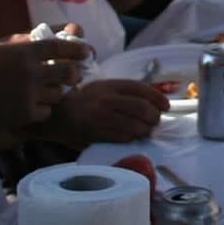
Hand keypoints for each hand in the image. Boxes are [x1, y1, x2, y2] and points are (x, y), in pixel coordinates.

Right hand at [0, 35, 88, 129]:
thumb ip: (20, 41)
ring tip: (45, 90)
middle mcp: (30, 73)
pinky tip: (30, 105)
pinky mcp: (25, 115)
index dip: (77, 47)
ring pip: (58, 93)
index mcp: (23, 52)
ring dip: (56, 91)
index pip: (60, 46)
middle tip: (74, 73)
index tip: (86, 50)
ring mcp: (29, 95)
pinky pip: (46, 111)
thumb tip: (41, 35)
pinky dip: (42, 108)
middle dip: (75, 72)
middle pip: (68, 71)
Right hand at [47, 78, 170, 144]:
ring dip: (145, 130)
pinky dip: (132, 138)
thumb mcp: (103, 89)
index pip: (140, 89)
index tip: (166, 106)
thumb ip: (124, 93)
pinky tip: (131, 137)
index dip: (157, 98)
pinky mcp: (96, 132)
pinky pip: (123, 137)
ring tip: (145, 131)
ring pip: (134, 125)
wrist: (57, 114)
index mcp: (110, 85)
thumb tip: (153, 103)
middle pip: (141, 108)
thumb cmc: (85, 102)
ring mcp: (101, 116)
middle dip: (154, 117)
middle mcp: (107, 99)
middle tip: (155, 121)